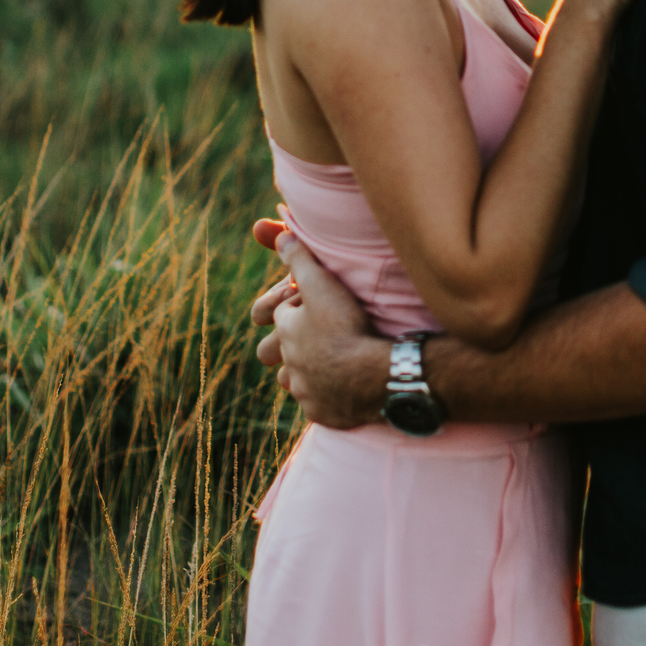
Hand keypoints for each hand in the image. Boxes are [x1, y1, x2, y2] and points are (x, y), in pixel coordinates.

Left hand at [252, 227, 386, 427]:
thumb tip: (273, 232)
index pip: (275, 314)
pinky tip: (341, 389)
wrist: (375, 375)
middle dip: (282, 346)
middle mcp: (288, 363)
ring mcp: (304, 391)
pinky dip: (326, 396)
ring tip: (323, 364)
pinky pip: (317, 404)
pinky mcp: (321, 412)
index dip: (290, 305)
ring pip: (292, 381)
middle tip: (305, 339)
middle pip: (269, 354)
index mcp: (286, 330)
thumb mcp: (322, 283)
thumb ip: (299, 257)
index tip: (306, 302)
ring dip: (302, 372)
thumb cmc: (348, 326)